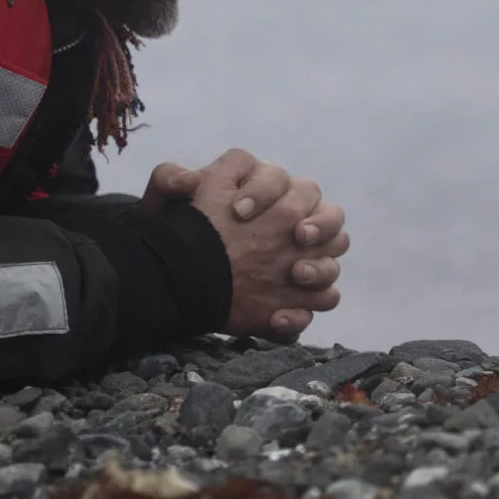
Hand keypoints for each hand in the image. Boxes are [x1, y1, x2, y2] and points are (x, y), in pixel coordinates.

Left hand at [175, 149, 351, 340]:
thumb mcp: (165, 202)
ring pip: (333, 260)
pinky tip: (276, 318)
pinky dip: (302, 313)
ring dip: (321, 267)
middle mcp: (293, 226)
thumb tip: (187, 181)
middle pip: (331, 217)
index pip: (281, 181)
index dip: (266, 192)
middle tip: (297, 236)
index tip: (238, 211)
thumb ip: (169, 179)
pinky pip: (320, 303)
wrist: (174, 277)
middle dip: (320, 224)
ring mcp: (300, 264)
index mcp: (269, 195)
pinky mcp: (295, 301)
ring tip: (295, 274)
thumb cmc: (178, 233)